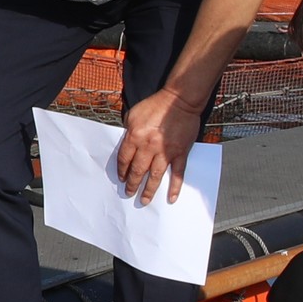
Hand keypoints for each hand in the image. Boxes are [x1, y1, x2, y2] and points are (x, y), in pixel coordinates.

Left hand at [117, 89, 203, 203]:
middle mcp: (148, 147)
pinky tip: (171, 198)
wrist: (180, 101)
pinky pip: (177, 174)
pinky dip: (175, 187)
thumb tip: (126, 144)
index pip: (124, 159)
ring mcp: (165, 151)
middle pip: (137, 171)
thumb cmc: (156, 105)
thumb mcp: (134, 114)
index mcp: (135, 136)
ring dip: (149, 190)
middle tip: (129, 193)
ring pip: (155, 176)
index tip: (121, 178)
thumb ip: (128, 130)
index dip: (122, 170)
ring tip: (144, 200)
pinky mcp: (180, 153)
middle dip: (132, 184)